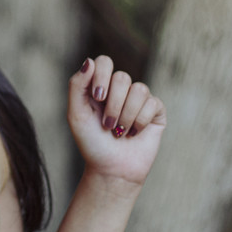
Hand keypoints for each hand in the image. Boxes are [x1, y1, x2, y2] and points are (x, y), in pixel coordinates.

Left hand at [67, 56, 165, 186]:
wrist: (112, 170)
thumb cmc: (92, 143)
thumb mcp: (76, 115)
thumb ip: (77, 86)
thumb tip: (89, 61)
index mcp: (100, 86)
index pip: (105, 62)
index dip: (102, 76)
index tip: (98, 97)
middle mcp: (120, 90)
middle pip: (122, 77)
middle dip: (113, 105)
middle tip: (107, 124)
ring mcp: (139, 99)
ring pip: (139, 89)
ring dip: (126, 116)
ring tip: (119, 132)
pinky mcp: (155, 111)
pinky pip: (152, 103)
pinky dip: (139, 121)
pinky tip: (134, 133)